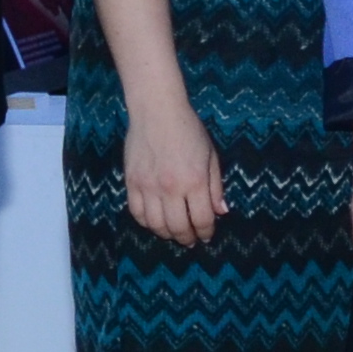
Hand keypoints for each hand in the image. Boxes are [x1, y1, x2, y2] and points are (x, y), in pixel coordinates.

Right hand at [123, 94, 226, 245]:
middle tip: (191, 240)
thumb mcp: (211, 156)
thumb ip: (215, 186)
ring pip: (156, 225)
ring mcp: (148, 186)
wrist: (157, 111)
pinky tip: (155, 222)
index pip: (201, 220)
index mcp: (195, 181)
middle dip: (187, 238)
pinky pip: (137, 213)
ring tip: (174, 233)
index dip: (206, 232)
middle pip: (178, 227)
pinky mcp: (132, 182)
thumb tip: (220, 212)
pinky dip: (147, 223)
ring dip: (167, 234)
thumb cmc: (189, 130)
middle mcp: (171, 188)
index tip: (207, 236)